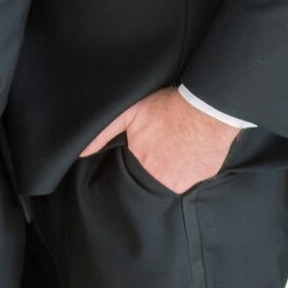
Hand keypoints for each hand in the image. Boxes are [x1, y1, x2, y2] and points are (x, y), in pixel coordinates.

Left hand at [82, 88, 236, 194]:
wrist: (206, 106)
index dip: (137, 160)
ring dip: (174, 167)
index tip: (143, 148)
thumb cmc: (167, 108)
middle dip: (155, 166)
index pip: (134, 174)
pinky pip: (195, 175)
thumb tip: (80, 153)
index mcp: (143, 168)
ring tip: (175, 145)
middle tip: (161, 145)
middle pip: (154, 178)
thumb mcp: (129, 115)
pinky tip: (190, 147)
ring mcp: (187, 180)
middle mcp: (165, 181)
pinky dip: (192, 164)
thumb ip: (103, 134)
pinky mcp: (205, 175)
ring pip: (175, 178)